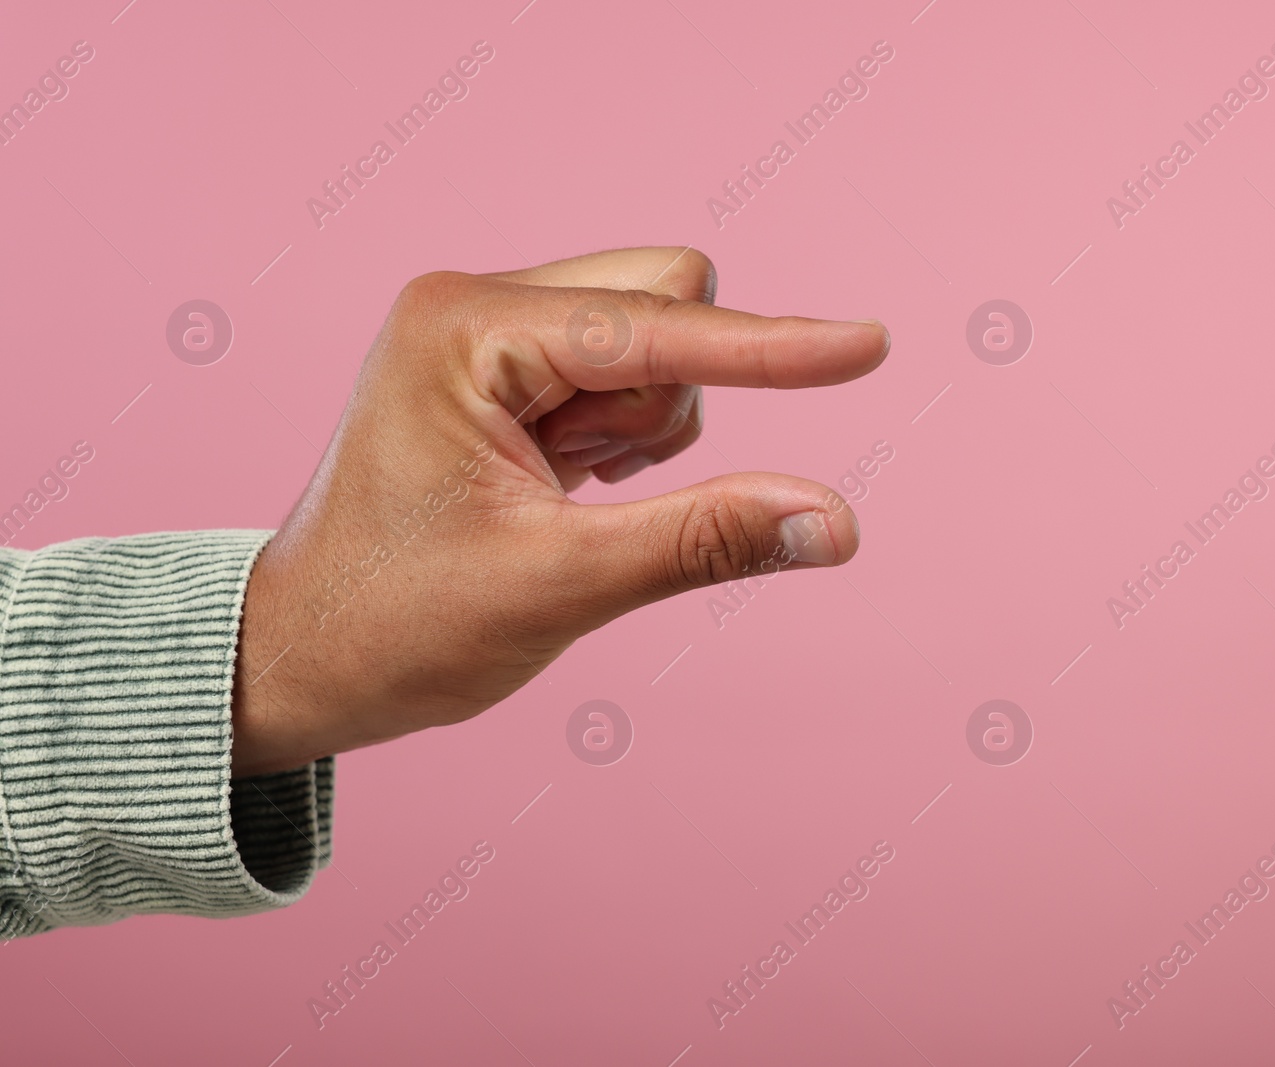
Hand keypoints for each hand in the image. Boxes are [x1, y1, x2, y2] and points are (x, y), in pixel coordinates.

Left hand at [230, 248, 887, 776]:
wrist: (304, 659)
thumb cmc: (397, 627)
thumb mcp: (559, 587)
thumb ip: (704, 541)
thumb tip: (836, 521)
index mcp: (464, 330)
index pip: (658, 329)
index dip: (771, 350)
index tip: (869, 346)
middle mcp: (476, 306)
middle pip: (665, 302)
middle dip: (669, 402)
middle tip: (597, 485)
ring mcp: (491, 333)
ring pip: (658, 344)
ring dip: (645, 430)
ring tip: (563, 497)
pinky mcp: (510, 372)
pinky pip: (629, 378)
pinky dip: (625, 438)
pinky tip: (562, 487)